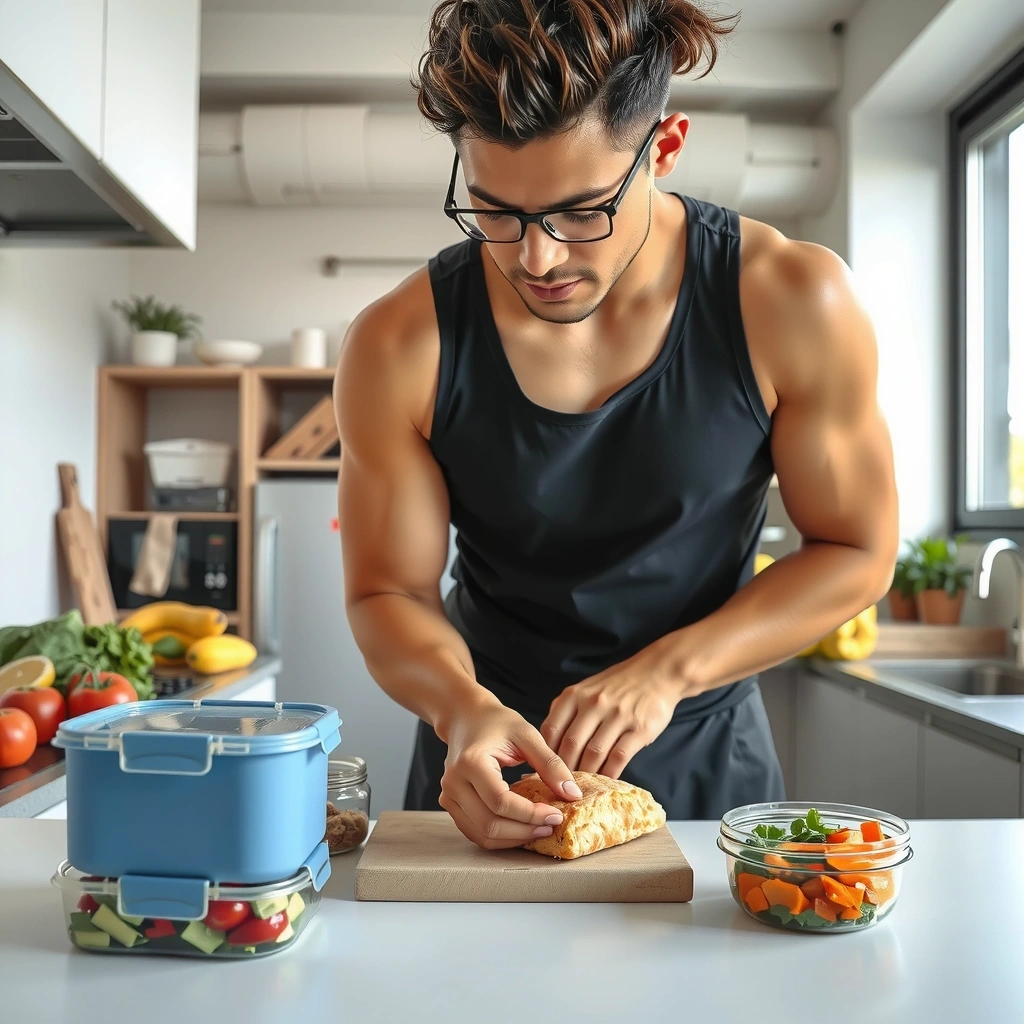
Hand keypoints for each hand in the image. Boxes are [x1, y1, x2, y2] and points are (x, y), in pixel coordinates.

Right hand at [440, 701, 582, 850]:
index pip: (500, 801)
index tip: (557, 814)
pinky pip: (475, 833)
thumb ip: (550, 763)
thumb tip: (572, 794)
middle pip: (489, 823)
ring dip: (514, 839)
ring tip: (540, 829)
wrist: (466, 718)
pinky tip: (521, 828)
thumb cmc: (495, 722)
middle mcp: (454, 782)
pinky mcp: (451, 805)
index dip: (531, 814)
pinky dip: (500, 837)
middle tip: (551, 825)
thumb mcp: (527, 734)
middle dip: (525, 831)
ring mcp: (448, 796)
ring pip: (482, 834)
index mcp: (471, 761)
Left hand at [540, 642, 681, 778]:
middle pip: (571, 745)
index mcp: (576, 695)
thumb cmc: (618, 685)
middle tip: (565, 784)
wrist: (658, 672)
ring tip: (584, 786)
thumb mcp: (586, 689)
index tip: (546, 769)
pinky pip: (619, 757)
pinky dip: (610, 773)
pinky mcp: (639, 728)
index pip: (551, 730)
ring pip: (594, 753)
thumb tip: (550, 744)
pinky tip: (606, 781)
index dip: (546, 754)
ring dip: (587, 773)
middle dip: (565, 769)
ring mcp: (617, 715)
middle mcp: (594, 703)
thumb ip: (568, 711)